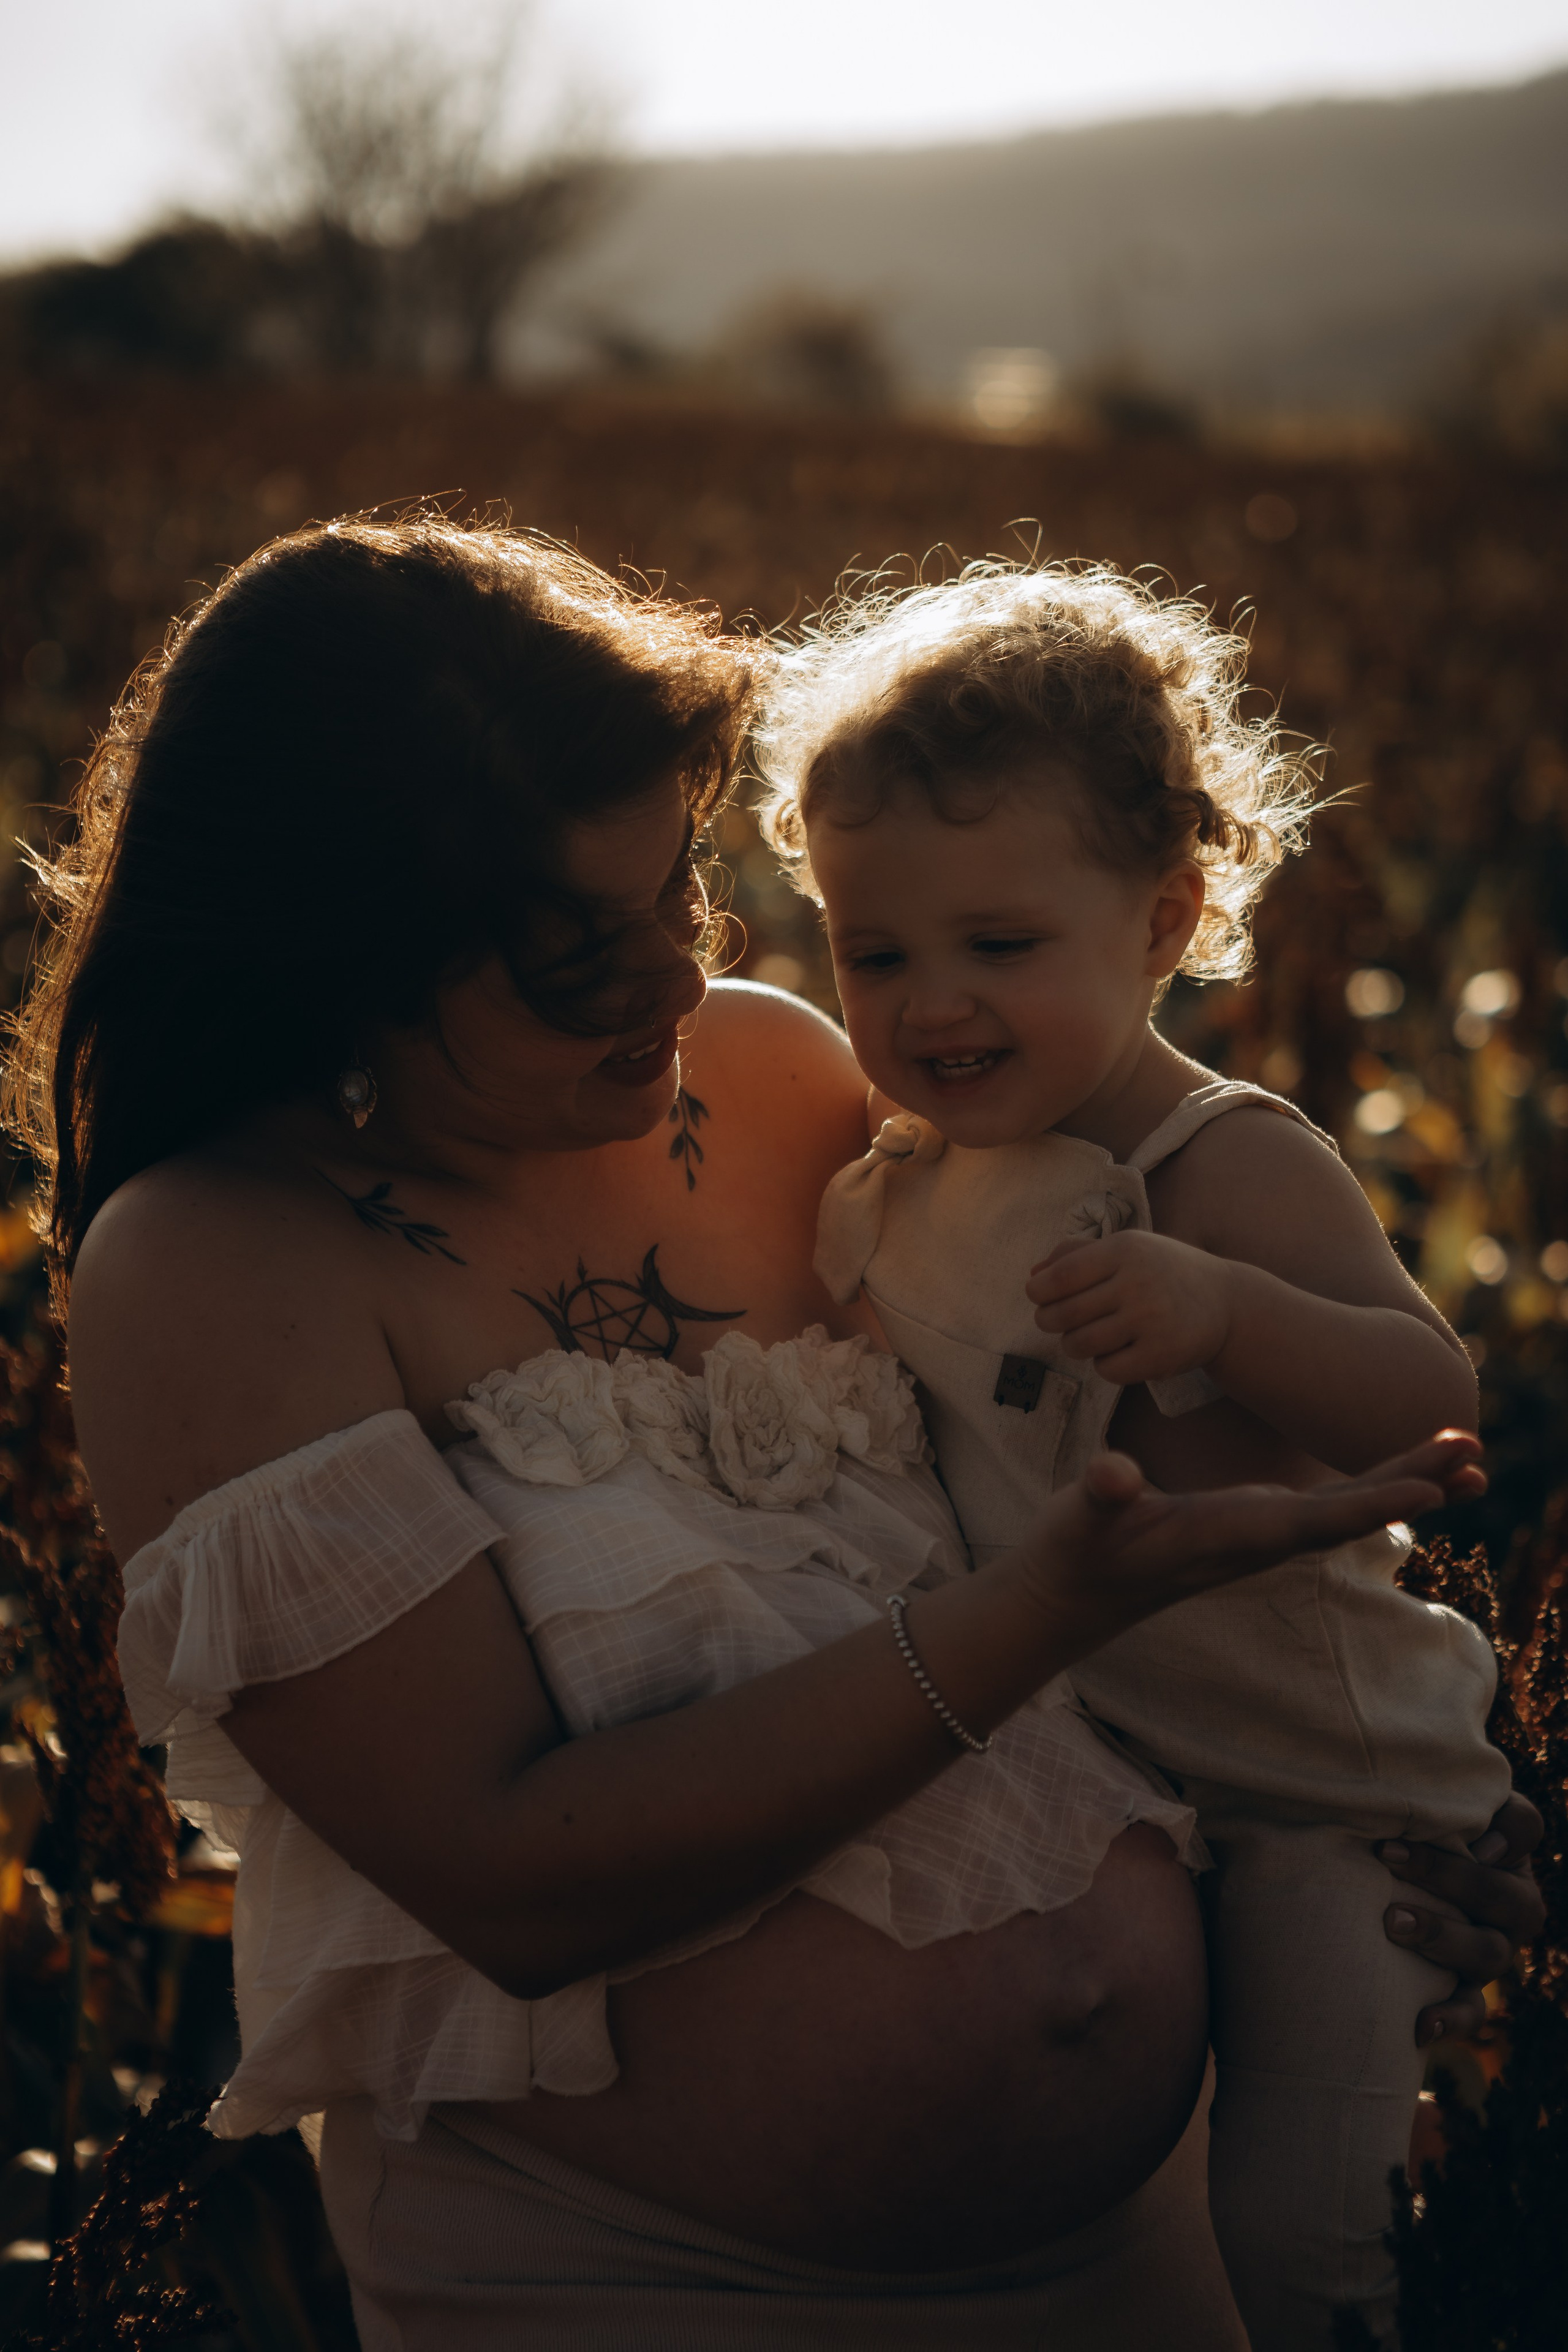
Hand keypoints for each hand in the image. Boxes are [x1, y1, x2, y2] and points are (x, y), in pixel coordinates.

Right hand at [1016, 1430, 1484, 1655]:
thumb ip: (1101, 1496)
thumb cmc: (1076, 1551)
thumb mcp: (1081, 1518)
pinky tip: (1407, 1474)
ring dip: (1407, 1483)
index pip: (1311, 1521)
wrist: (1073, 1597)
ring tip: (1468, 1457)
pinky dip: (1375, 1487)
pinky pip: (1331, 1508)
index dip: (1371, 1503)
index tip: (1430, 1486)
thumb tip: (1111, 1477)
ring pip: (1348, 1510)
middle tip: (1476, 1453)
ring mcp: (1260, 1535)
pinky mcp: (1255, 1526)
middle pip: (1350, 1514)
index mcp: (1226, 1535)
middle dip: (1414, 1484)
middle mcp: (1256, 1540)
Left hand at [1027, 1230, 1233, 1386]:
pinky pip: (1106, 1370)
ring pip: (1079, 1345)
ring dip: (1074, 1344)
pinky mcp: (1160, 1356)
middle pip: (1062, 1315)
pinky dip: (1104, 1365)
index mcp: (1125, 1249)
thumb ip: (1076, 1254)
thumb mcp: (1127, 1247)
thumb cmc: (1163, 1271)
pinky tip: (1118, 1351)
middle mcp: (1138, 1283)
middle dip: (1048, 1321)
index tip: (1039, 1297)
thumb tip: (1033, 1275)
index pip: (1059, 1277)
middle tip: (1055, 1321)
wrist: (1226, 1303)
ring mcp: (1151, 1321)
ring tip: (1087, 1336)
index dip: (1038, 1292)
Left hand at [1378, 1793, 1546, 2045]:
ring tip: (1390, 1922)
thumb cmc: (1400, 1825)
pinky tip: (1421, 2025)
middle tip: (1388, 1856)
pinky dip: (1451, 2018)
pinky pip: (1471, 2009)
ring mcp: (1490, 1947)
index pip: (1523, 1826)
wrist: (1377, 1873)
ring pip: (1491, 1953)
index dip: (1501, 1829)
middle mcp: (1508, 1900)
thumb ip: (1443, 1791)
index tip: (1458, 1823)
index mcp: (1504, 1846)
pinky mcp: (1466, 1987)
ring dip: (1444, 1938)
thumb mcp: (1420, 1798)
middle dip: (1450, 1876)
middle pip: (1507, 1895)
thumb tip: (1467, 1832)